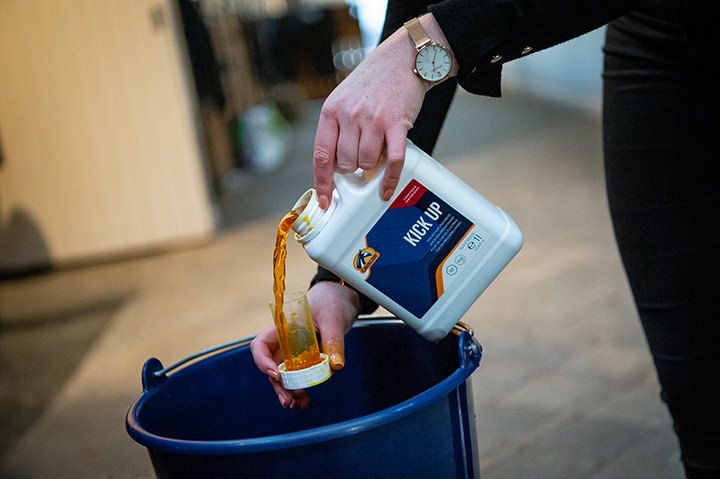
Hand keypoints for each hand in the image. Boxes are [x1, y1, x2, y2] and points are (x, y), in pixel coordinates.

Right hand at [251, 281, 358, 408]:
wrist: (341, 297)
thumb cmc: (332, 301)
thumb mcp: (334, 319)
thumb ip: (334, 341)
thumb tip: (336, 367)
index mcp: (283, 327)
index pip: (261, 345)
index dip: (263, 362)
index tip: (277, 374)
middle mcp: (284, 341)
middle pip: (272, 366)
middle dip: (278, 385)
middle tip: (288, 401)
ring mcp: (293, 351)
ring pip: (284, 375)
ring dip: (288, 391)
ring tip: (298, 405)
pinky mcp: (305, 358)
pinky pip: (298, 375)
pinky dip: (300, 389)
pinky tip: (305, 402)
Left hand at [313, 17, 452, 209]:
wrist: (402, 59)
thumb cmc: (373, 82)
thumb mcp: (343, 100)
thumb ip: (338, 129)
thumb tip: (335, 166)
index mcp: (332, 111)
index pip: (321, 155)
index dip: (322, 182)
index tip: (324, 200)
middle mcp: (350, 115)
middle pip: (346, 163)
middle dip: (354, 167)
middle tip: (362, 158)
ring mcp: (373, 120)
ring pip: (366, 163)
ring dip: (372, 165)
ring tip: (377, 151)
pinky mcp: (397, 124)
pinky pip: (392, 161)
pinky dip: (389, 179)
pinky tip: (386, 188)